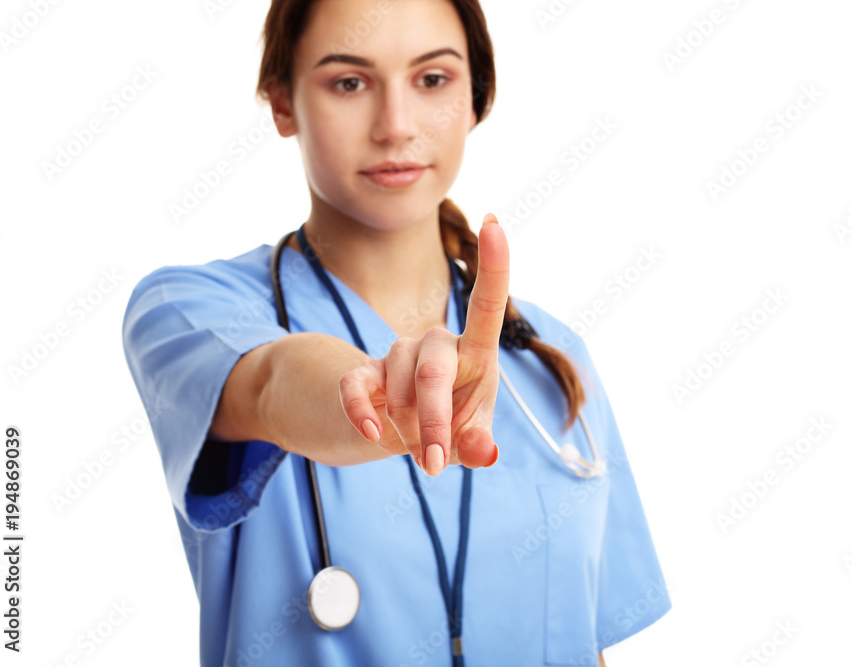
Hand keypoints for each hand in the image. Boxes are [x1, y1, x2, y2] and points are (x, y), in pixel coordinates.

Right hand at [337, 213, 508, 474]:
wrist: (400, 436)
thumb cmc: (450, 428)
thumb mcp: (469, 440)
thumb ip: (478, 444)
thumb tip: (485, 453)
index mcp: (476, 354)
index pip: (485, 303)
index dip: (493, 264)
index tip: (495, 221)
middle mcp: (438, 345)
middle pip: (433, 368)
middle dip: (435, 418)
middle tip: (435, 463)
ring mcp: (399, 355)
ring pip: (398, 383)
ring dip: (407, 425)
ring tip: (419, 451)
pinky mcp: (365, 374)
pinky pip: (356, 386)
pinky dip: (361, 411)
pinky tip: (370, 433)